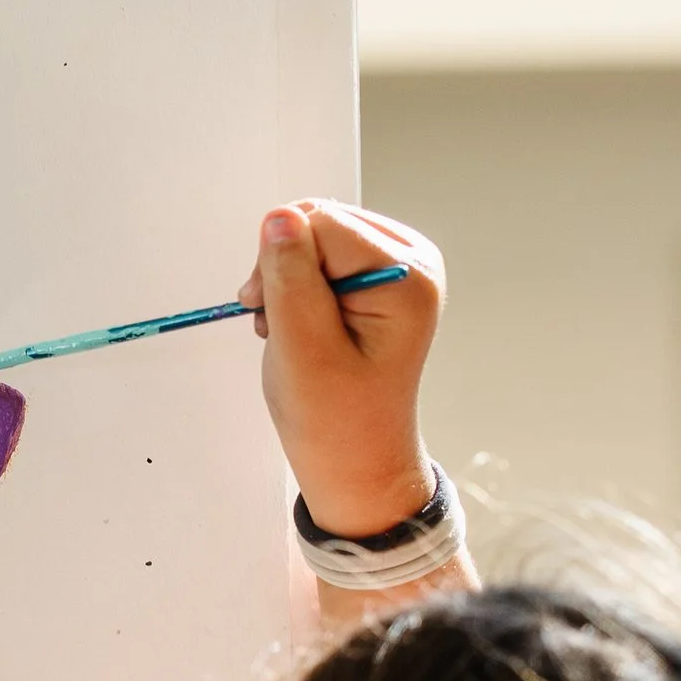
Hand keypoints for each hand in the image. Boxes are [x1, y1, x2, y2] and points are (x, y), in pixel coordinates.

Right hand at [246, 198, 445, 537]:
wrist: (357, 463)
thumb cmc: (334, 421)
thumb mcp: (302, 348)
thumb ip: (291, 277)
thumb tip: (280, 217)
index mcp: (407, 277)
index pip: (321, 225)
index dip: (280, 260)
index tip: (267, 313)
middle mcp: (412, 262)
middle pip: (320, 223)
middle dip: (283, 268)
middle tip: (277, 323)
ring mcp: (398, 270)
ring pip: (315, 237)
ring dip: (286, 280)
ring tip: (288, 330)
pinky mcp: (378, 280)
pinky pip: (322, 256)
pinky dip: (297, 286)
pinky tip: (299, 324)